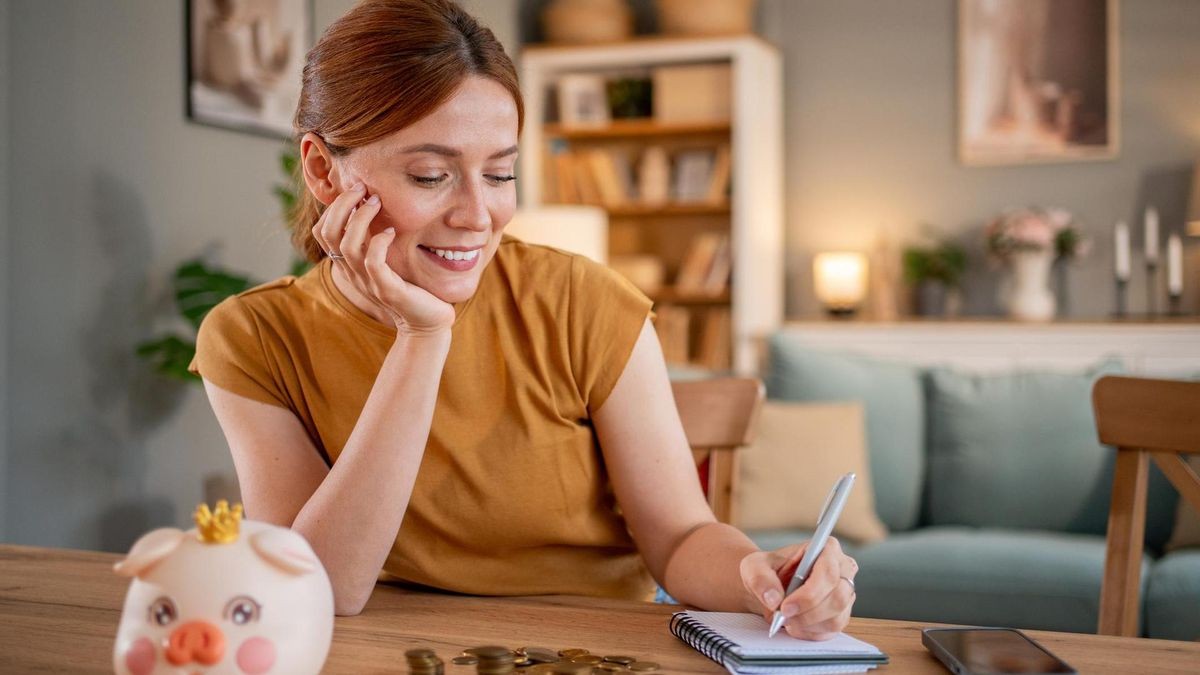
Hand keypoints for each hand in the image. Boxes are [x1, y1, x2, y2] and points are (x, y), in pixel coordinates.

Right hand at [312, 183, 455, 335]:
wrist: (426, 323)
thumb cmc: (411, 288)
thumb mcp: (387, 260)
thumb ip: (376, 240)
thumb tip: (375, 205)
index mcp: (349, 264)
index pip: (322, 232)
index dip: (333, 208)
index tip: (355, 191)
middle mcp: (353, 272)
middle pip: (328, 233)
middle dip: (342, 205)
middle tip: (361, 188)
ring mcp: (368, 282)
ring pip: (347, 245)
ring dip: (360, 218)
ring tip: (376, 201)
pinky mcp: (387, 290)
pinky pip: (373, 262)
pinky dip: (380, 241)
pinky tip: (393, 231)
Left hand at [739, 537, 856, 640]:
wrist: (771, 586)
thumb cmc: (768, 570)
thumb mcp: (754, 567)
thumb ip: (760, 578)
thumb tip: (774, 599)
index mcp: (827, 549)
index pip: (828, 573)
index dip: (809, 594)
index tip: (785, 607)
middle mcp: (842, 570)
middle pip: (838, 597)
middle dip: (807, 613)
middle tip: (782, 617)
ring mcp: (845, 593)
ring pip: (836, 617)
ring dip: (807, 624)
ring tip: (786, 619)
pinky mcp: (842, 614)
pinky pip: (832, 630)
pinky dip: (810, 632)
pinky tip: (794, 625)